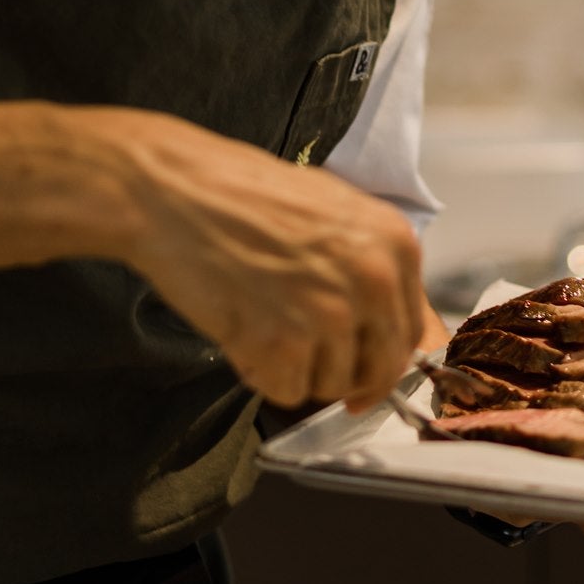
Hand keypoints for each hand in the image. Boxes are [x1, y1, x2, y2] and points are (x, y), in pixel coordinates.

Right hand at [100, 108, 424, 412]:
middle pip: (380, 368)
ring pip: (332, 383)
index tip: (364, 367)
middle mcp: (373, 279)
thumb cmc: (242, 192)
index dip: (383, 355)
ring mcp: (330, 314)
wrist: (174, 191)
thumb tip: (396, 323)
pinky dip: (262, 375)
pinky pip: (287, 391)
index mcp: (393, 242)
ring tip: (261, 324)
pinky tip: (242, 334)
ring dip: (297, 369)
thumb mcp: (330, 208)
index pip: (409, 330)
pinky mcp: (285, 344)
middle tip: (311, 366)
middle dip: (348, 379)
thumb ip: (371, 263)